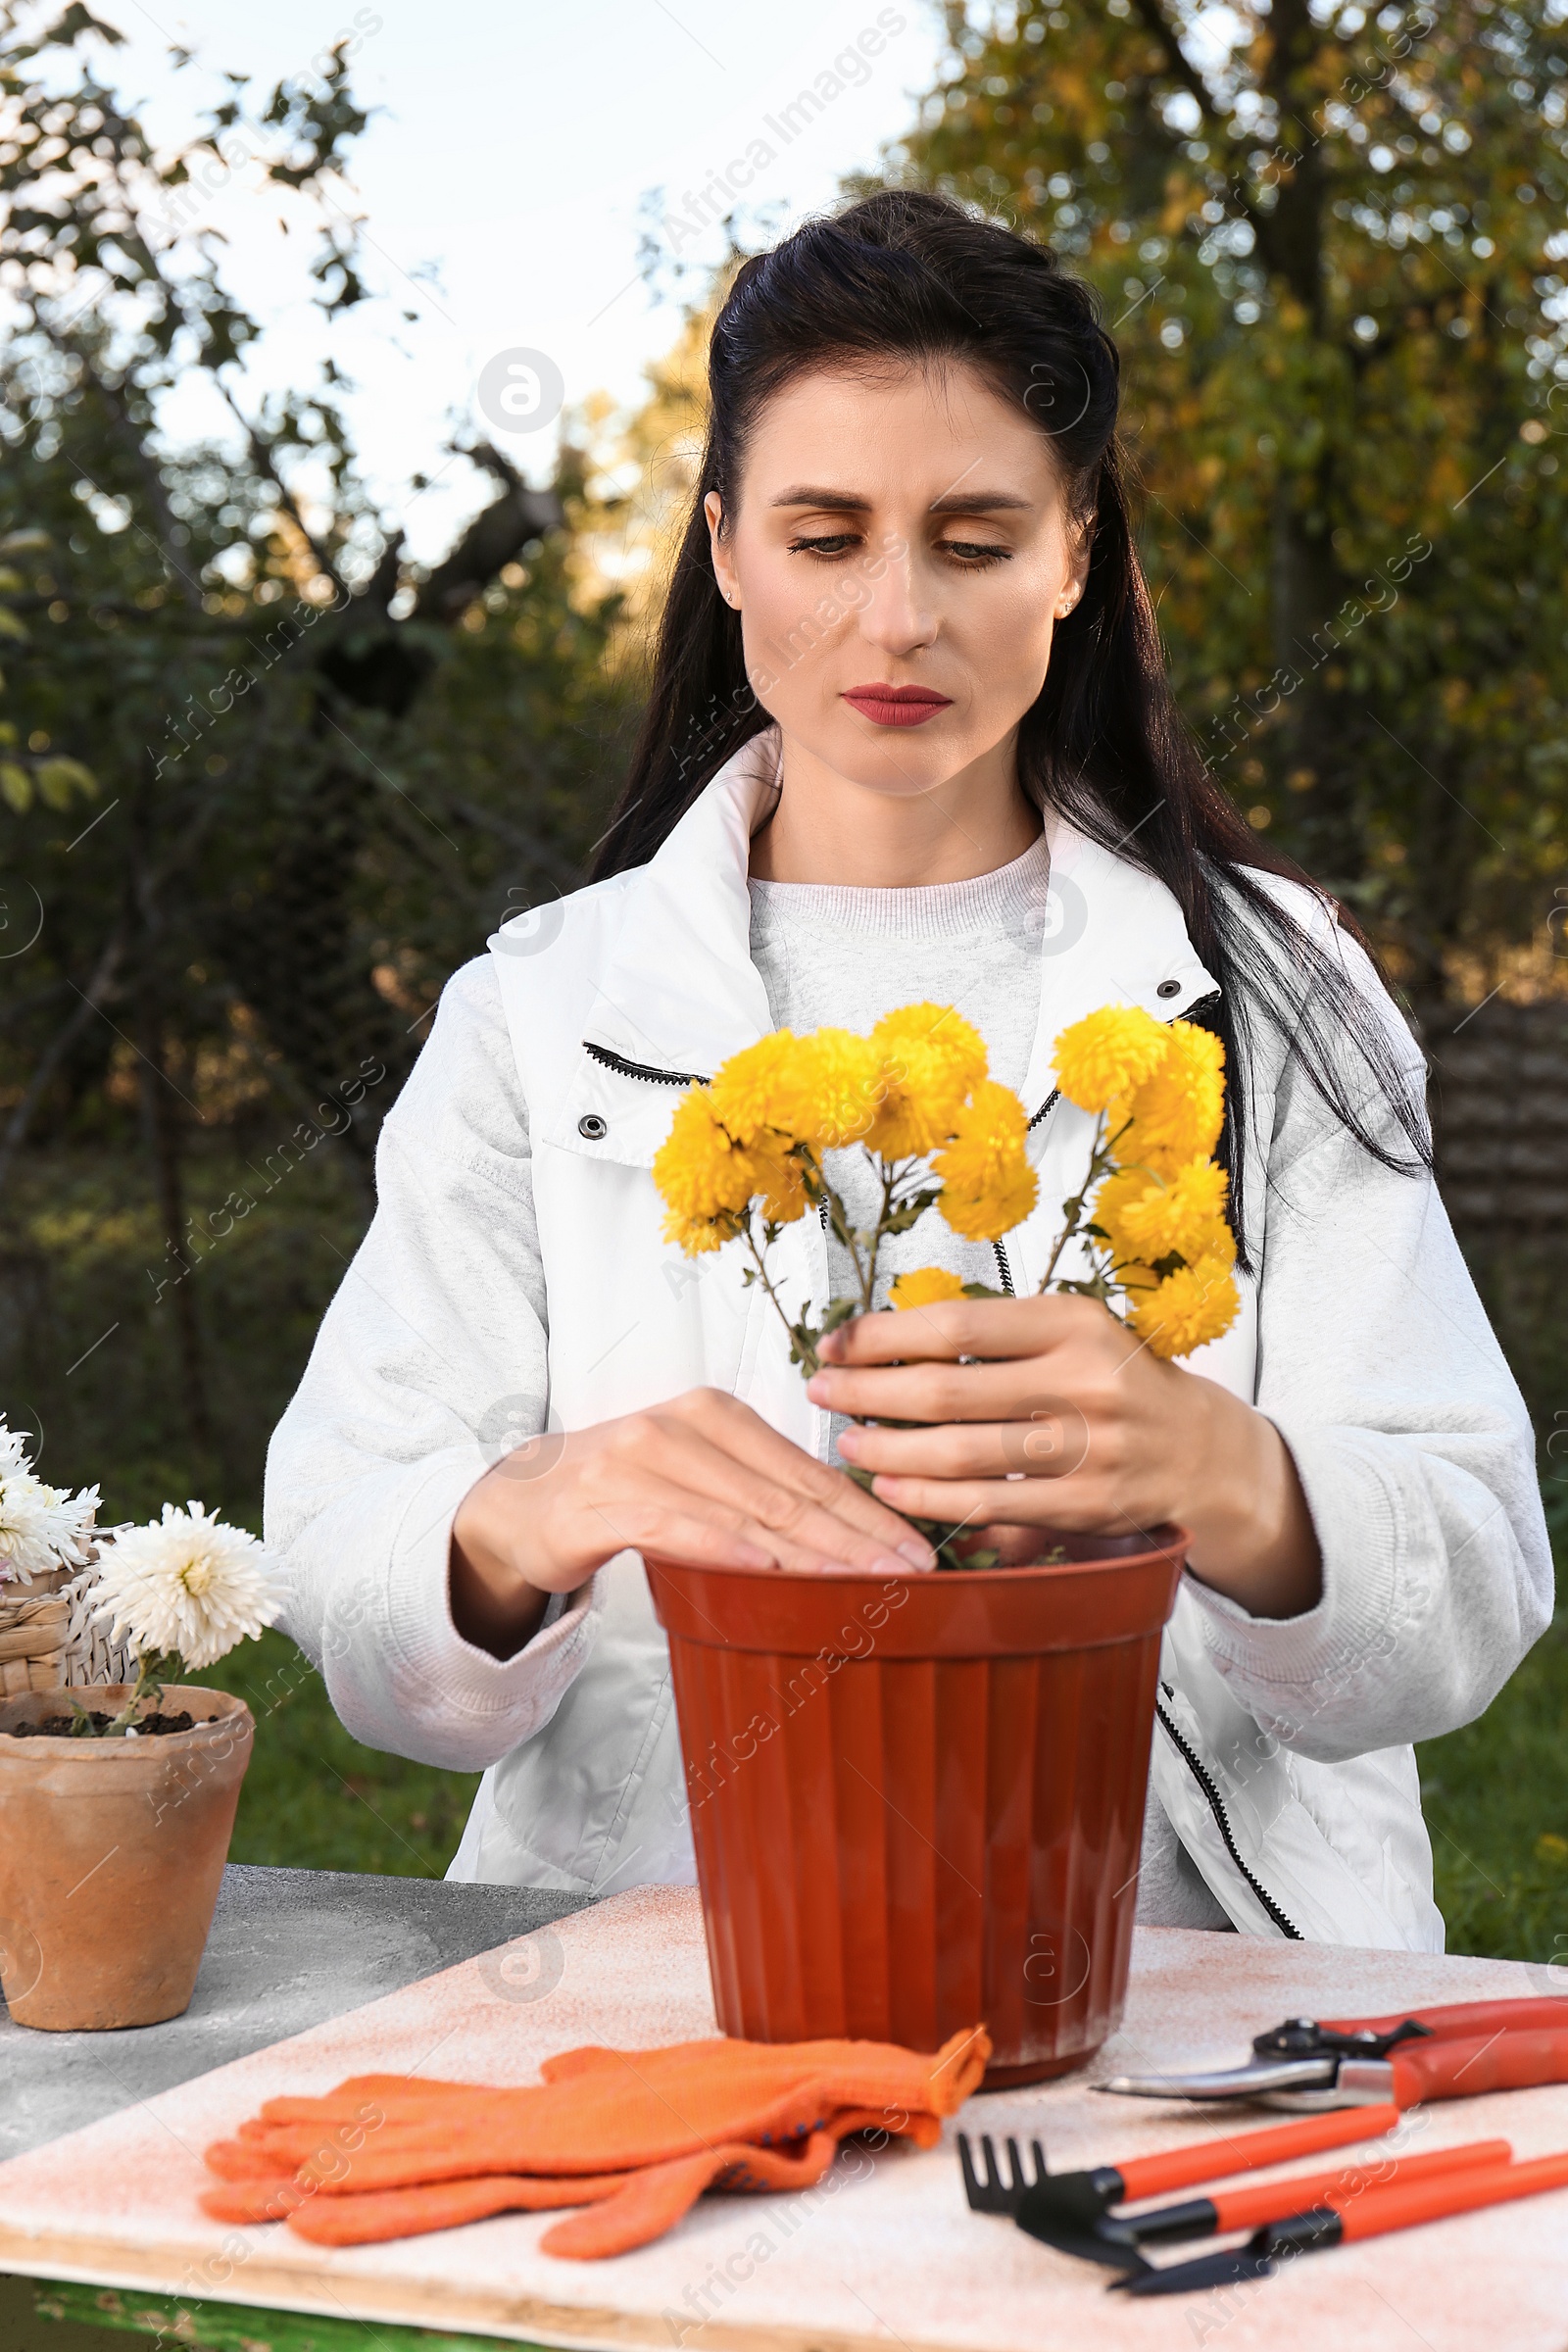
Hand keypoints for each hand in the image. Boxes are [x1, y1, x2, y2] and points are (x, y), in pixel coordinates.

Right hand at [449, 1386, 937, 1657]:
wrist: (514, 1506)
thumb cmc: (620, 1498)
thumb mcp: (696, 1485)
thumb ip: (757, 1499)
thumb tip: (852, 1543)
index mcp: (716, 1414)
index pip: (808, 1471)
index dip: (868, 1514)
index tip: (920, 1552)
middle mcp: (683, 1425)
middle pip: (787, 1493)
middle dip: (858, 1539)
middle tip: (912, 1576)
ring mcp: (640, 1459)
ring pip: (743, 1512)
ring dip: (810, 1554)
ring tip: (863, 1586)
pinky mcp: (602, 1502)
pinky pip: (675, 1527)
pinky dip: (723, 1549)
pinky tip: (766, 1573)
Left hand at [807, 1295, 1321, 1620]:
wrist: (1201, 1450)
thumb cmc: (1114, 1380)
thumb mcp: (1069, 1332)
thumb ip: (993, 1337)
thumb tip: (882, 1344)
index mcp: (1073, 1321)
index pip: (954, 1325)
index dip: (882, 1336)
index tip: (835, 1342)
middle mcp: (1085, 1380)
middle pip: (946, 1390)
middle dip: (867, 1392)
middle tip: (820, 1391)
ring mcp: (1088, 1448)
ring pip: (960, 1454)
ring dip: (888, 1452)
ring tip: (847, 1442)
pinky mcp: (1085, 1506)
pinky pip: (988, 1505)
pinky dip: (929, 1499)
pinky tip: (891, 1489)